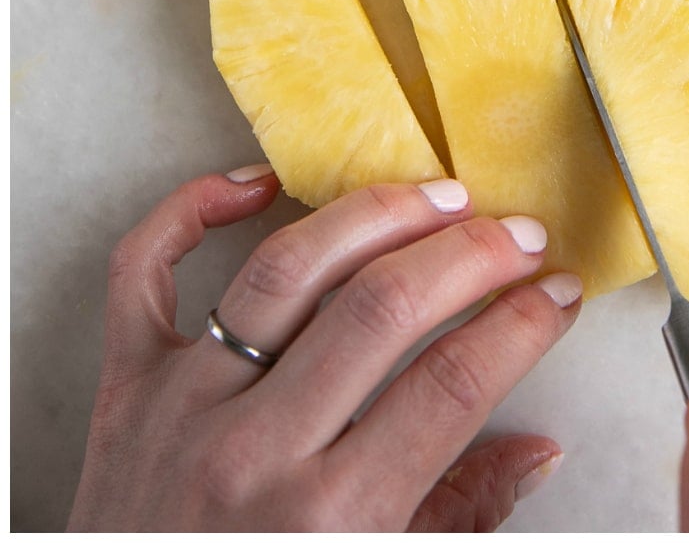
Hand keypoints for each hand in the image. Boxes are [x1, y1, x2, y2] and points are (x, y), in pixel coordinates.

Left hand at [68, 165, 580, 530]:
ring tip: (436, 196)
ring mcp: (182, 408)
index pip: (455, 382)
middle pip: (383, 309)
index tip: (559, 291)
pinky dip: (191, 209)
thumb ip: (463, 515)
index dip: (525, 323)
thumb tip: (537, 452)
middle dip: (472, 254)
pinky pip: (145, 273)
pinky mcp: (125, 390)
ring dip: (375, 215)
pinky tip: (259, 184)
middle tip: (518, 234)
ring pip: (286, 270)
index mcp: (332, 516)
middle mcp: (254, 452)